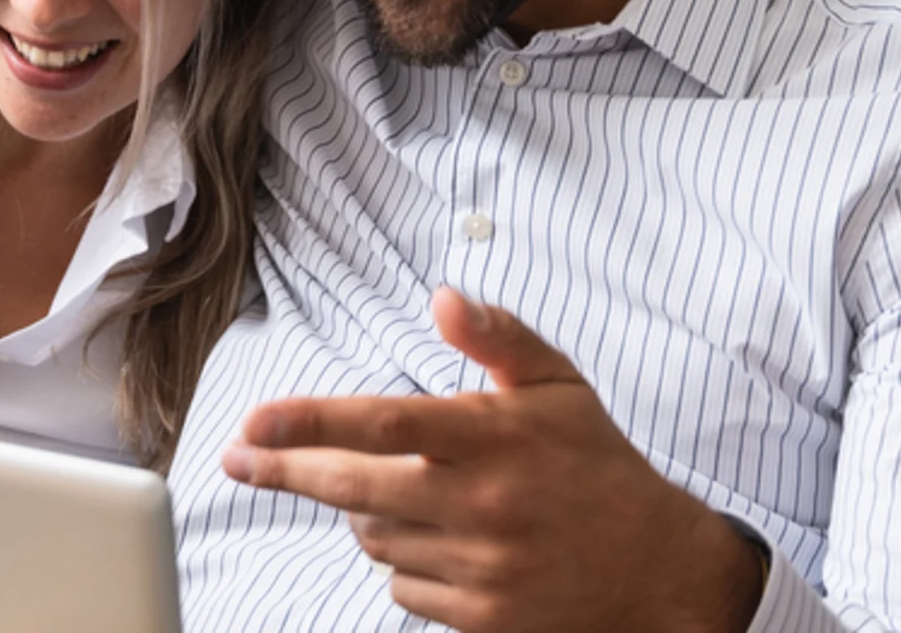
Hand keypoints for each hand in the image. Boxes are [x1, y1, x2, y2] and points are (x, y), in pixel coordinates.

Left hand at [219, 288, 765, 632]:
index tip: (254, 420)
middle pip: (354, 487)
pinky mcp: (481, 614)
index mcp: (496, 438)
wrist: (659, 570)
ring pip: (373, 536)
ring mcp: (481, 565)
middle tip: (241, 457)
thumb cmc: (596, 466)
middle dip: (284, 470)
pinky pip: (402, 585)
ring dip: (365, 511)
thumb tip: (442, 298)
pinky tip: (439, 540)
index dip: (310, 421)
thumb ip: (499, 338)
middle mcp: (484, 503)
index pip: (384, 423)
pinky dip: (403, 561)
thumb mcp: (560, 386)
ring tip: (405, 491)